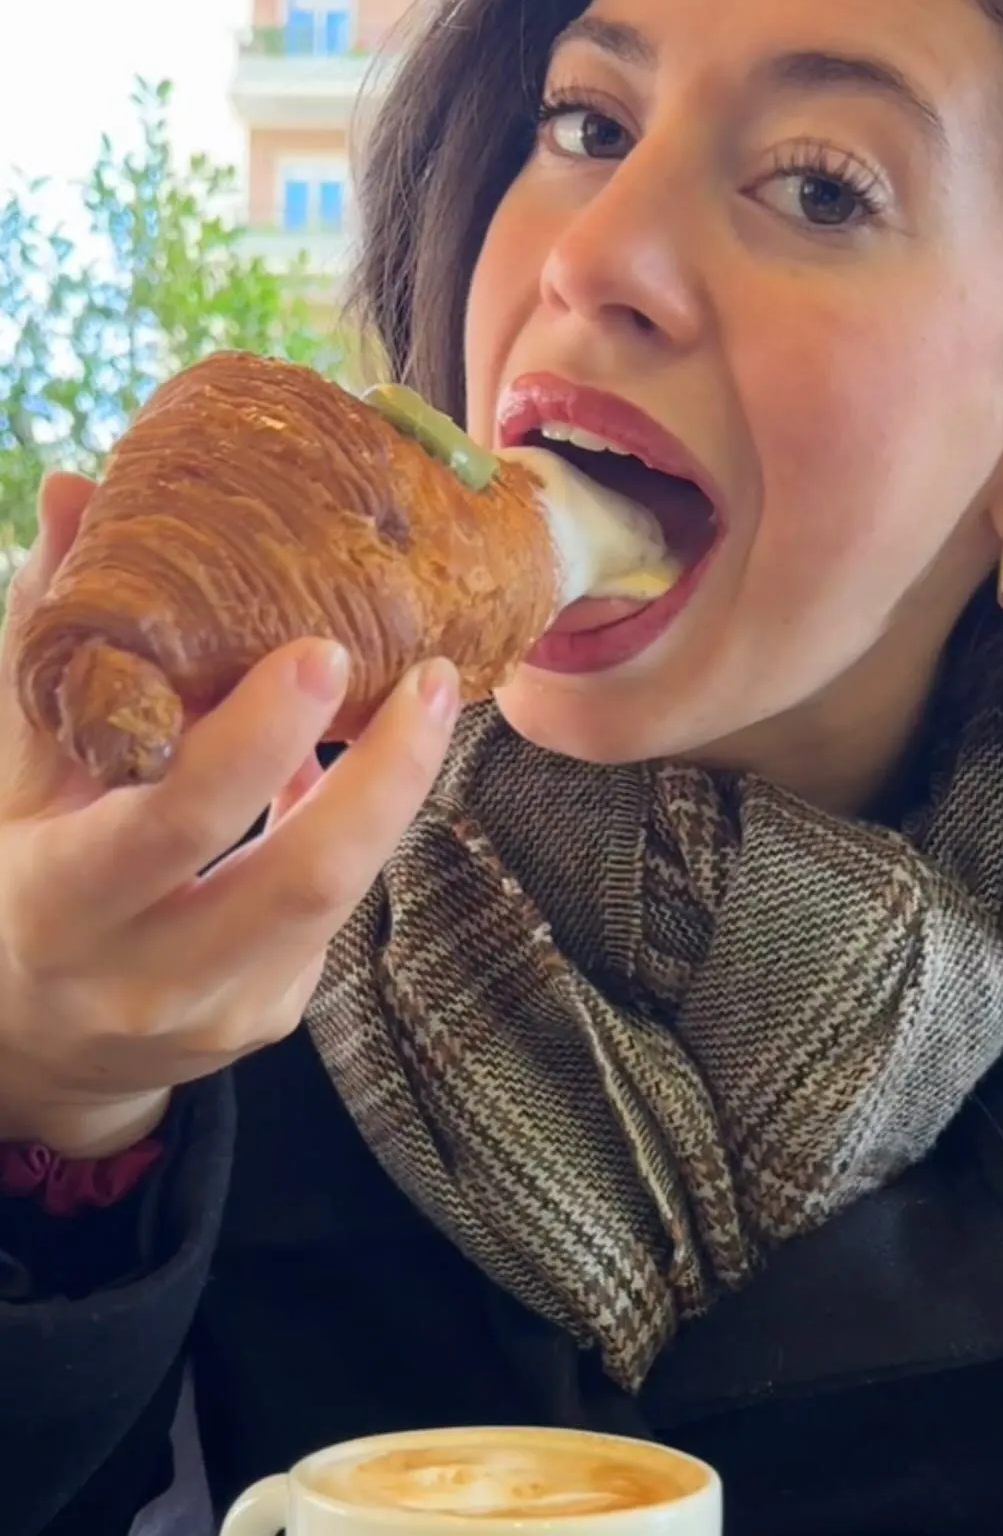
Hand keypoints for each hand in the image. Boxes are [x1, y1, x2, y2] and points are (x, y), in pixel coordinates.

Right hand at [0, 473, 459, 1156]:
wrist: (36, 1042)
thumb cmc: (24, 881)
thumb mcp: (18, 774)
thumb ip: (49, 647)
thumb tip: (74, 493)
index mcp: (63, 903)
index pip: (171, 823)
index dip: (252, 742)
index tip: (319, 652)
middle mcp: (147, 975)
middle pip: (301, 878)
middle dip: (382, 773)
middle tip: (429, 674)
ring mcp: (221, 1010)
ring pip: (338, 897)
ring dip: (388, 792)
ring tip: (424, 699)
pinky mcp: (270, 1017)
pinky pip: (333, 914)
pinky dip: (349, 829)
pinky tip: (354, 767)